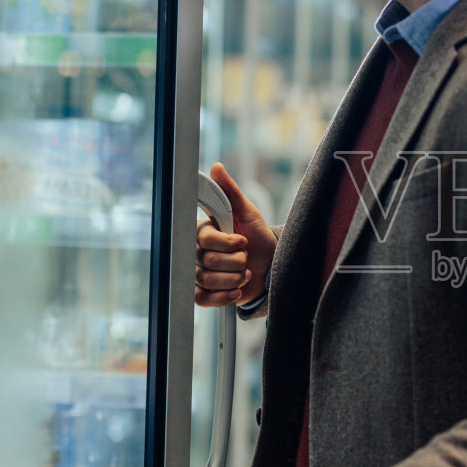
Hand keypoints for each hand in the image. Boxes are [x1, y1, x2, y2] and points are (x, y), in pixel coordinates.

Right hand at [195, 162, 276, 307]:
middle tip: (247, 256)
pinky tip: (237, 289)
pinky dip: (223, 296)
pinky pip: (203, 299)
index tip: (243, 240)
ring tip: (246, 272)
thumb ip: (230, 191)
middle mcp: (197, 252)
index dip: (227, 242)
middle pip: (208, 261)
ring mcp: (199, 273)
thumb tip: (216, 167)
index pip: (205, 238)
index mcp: (204, 231)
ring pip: (208, 280)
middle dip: (236, 261)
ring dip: (235, 278)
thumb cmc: (257, 236)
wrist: (270, 265)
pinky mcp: (205, 292)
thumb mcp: (248, 212)